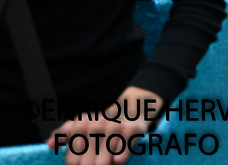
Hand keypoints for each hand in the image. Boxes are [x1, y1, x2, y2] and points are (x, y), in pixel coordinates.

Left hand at [47, 87, 162, 164]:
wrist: (133, 112)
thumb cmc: (102, 125)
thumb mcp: (81, 125)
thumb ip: (64, 134)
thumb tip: (50, 145)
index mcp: (82, 122)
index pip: (72, 161)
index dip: (78, 162)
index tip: (83, 158)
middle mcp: (98, 123)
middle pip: (87, 164)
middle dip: (91, 164)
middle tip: (96, 158)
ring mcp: (115, 126)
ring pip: (103, 163)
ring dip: (106, 162)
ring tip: (108, 155)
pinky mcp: (133, 130)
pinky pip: (120, 158)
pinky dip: (119, 159)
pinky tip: (119, 151)